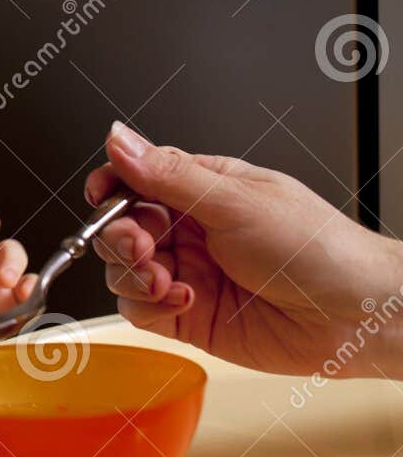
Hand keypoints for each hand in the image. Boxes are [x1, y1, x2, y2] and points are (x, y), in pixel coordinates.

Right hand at [86, 121, 402, 376]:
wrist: (355, 314)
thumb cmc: (318, 249)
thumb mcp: (236, 201)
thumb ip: (168, 175)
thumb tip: (119, 139)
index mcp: (205, 190)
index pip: (137, 179)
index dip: (113, 187)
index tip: (101, 196)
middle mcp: (193, 231)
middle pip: (122, 226)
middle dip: (121, 236)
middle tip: (142, 244)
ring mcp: (189, 274)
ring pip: (123, 270)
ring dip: (133, 274)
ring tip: (164, 278)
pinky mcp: (187, 317)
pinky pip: (139, 310)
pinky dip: (149, 306)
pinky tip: (181, 299)